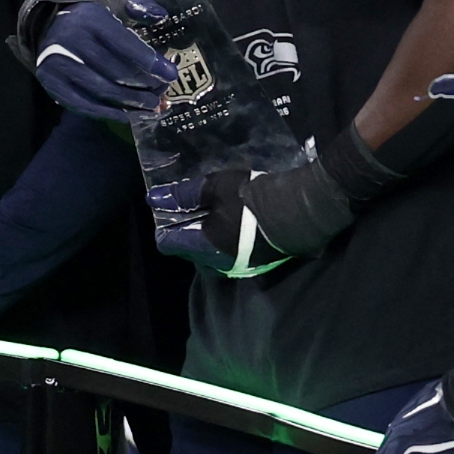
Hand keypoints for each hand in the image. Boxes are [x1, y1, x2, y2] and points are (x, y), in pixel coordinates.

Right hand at [33, 0, 176, 122]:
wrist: (47, 24)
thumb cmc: (90, 15)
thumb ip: (139, 5)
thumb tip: (161, 15)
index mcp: (91, 19)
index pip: (126, 46)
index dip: (152, 63)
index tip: (171, 74)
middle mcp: (71, 42)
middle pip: (117, 73)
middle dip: (145, 86)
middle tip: (163, 92)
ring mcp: (58, 65)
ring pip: (103, 92)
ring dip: (131, 103)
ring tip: (152, 106)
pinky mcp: (52, 84)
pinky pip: (85, 105)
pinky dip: (109, 113)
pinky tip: (128, 115)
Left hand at [147, 170, 293, 278]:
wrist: (300, 210)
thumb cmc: (251, 198)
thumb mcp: (216, 187)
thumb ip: (184, 195)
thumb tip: (154, 198)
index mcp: (202, 247)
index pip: (167, 243)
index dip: (164, 222)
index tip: (170, 204)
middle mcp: (216, 263)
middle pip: (189, 248)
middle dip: (187, 227)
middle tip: (195, 203)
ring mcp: (238, 266)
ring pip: (210, 251)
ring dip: (208, 232)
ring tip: (216, 208)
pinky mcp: (256, 262)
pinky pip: (229, 251)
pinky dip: (226, 236)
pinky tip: (236, 218)